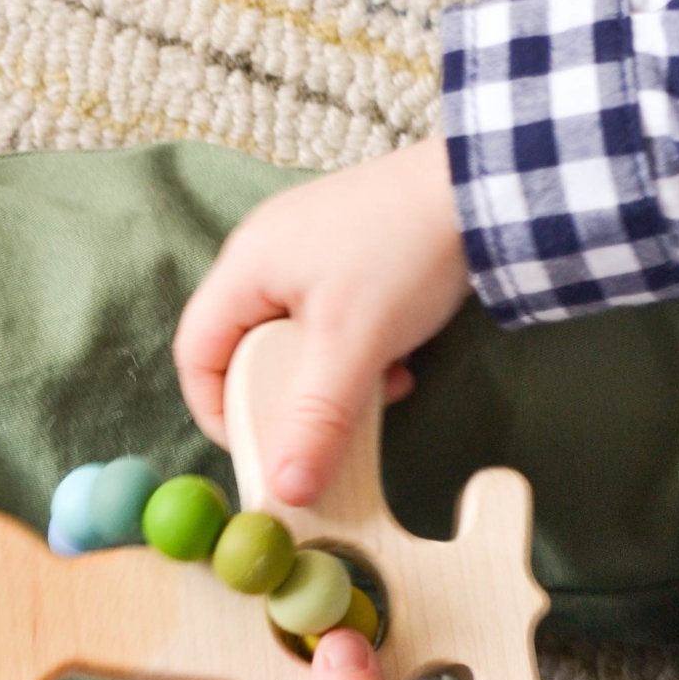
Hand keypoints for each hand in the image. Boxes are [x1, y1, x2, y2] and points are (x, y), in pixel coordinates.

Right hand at [174, 138, 470, 505]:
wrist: (482, 189)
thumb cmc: (405, 252)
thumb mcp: (355, 345)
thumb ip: (315, 419)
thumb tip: (285, 490)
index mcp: (245, 266)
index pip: (196, 352)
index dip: (215, 411)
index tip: (256, 451)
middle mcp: (266, 252)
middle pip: (248, 350)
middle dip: (287, 397)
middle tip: (323, 425)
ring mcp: (309, 248)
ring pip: (297, 341)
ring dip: (332, 379)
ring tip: (376, 390)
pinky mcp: (350, 251)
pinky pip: (333, 320)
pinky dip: (358, 352)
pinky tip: (398, 365)